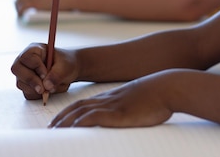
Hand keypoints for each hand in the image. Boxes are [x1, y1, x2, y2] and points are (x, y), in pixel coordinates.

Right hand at [10, 43, 75, 99]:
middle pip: (17, 70)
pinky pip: (26, 93)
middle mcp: (25, 61)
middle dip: (31, 80)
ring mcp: (23, 73)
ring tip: (52, 87)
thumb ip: (56, 74)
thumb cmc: (66, 63)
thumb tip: (46, 85)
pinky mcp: (26, 85)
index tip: (45, 75)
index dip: (35, 67)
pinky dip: (37, 95)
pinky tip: (47, 91)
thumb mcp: (66, 66)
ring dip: (36, 89)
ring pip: (21, 83)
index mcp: (34, 50)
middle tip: (43, 88)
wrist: (69, 71)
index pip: (27, 57)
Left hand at [15, 0, 73, 15]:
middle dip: (18, 4)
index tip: (23, 5)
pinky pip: (23, 8)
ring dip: (18, 8)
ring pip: (19, 2)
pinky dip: (21, 12)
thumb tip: (50, 6)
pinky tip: (23, 16)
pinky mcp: (36, 4)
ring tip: (21, 15)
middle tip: (20, 12)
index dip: (24, 0)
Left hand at [49, 73, 172, 127]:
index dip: (69, 111)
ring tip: (55, 132)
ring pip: (81, 112)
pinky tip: (74, 129)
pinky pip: (95, 117)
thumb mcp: (141, 100)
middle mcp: (109, 99)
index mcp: (113, 96)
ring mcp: (113, 106)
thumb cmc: (160, 95)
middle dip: (61, 117)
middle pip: (77, 107)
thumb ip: (131, 106)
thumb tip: (131, 115)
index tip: (60, 121)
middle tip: (50, 129)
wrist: (169, 87)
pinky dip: (81, 122)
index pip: (84, 103)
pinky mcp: (120, 113)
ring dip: (66, 122)